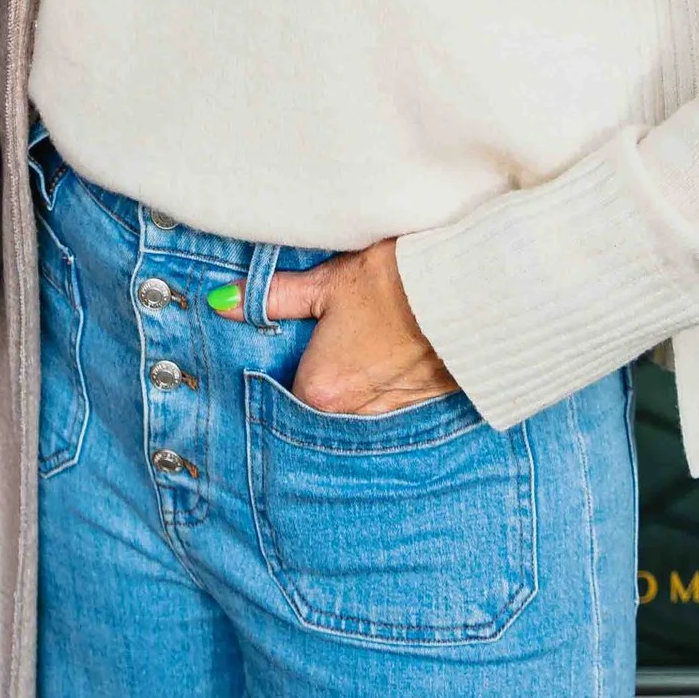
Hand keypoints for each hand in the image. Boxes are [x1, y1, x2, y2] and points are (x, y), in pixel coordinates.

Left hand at [214, 236, 457, 416]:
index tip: (284, 347)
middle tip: (322, 341)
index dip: (280, 369)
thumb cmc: (398, 282)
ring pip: (356, 408)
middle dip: (318, 378)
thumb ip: (273, 297)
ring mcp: (394, 415)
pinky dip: (383, 385)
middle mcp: (355, 415)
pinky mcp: (426, 407)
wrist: (475, 290)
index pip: (282, 395)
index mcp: (322, 390)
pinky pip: (390, 405)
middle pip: (320, 407)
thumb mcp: (329, 282)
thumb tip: (224, 300)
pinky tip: (386, 355)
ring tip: (357, 344)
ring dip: (352, 384)